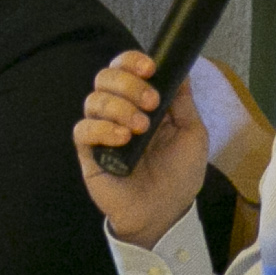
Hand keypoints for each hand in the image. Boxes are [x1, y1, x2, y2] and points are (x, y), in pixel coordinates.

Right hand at [76, 49, 208, 247]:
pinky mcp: (89, 153)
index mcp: (141, 103)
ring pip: (93, 100)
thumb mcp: (193, 135)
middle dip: (129, 84)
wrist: (165, 213)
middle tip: (151, 103)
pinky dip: (102, 129)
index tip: (149, 68)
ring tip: (140, 128)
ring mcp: (101, 131)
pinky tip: (122, 139)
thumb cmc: (179, 176)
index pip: (124, 69)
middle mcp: (118, 112)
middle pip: (105, 77)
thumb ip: (184, 103)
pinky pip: (82, 130)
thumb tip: (181, 70)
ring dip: (119, 107)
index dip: (131, 61)